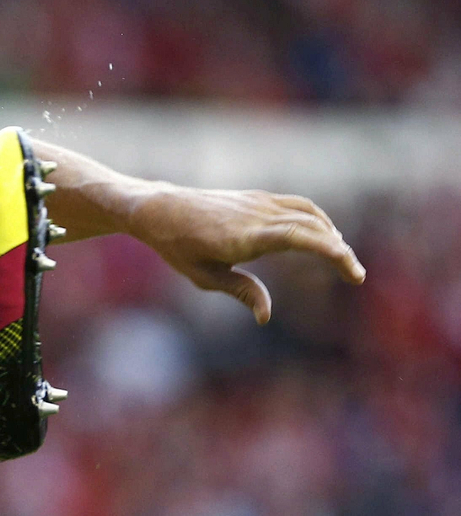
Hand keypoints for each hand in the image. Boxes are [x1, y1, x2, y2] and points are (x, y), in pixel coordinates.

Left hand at [128, 186, 364, 323]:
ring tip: (343, 258)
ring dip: (331, 233)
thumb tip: (265, 317)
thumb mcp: (205, 276)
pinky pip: (297, 205)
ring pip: (309, 214)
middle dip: (339, 251)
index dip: (331, 251)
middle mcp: (257, 215)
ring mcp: (259, 203)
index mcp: (245, 237)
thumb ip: (242, 292)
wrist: (161, 209)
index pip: (299, 238)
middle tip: (356, 276)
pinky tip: (323, 235)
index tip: (351, 270)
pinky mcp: (257, 198)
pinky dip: (317, 219)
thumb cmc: (178, 246)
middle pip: (312, 227)